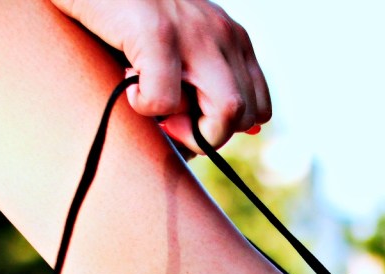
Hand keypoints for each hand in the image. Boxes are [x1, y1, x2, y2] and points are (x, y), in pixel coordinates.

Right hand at [51, 0, 270, 152]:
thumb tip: (199, 147)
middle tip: (169, 121)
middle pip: (246, 115)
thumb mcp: (176, 47)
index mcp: (233, 39)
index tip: (189, 121)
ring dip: (189, 129)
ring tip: (153, 105)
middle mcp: (224, 34)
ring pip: (228, 111)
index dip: (226, 128)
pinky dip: (145, 106)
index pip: (258, 107)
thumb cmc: (125, 15)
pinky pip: (167, 100)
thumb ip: (197, 84)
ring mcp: (196, 33)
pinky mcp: (159, 33)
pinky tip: (127, 82)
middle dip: (208, 135)